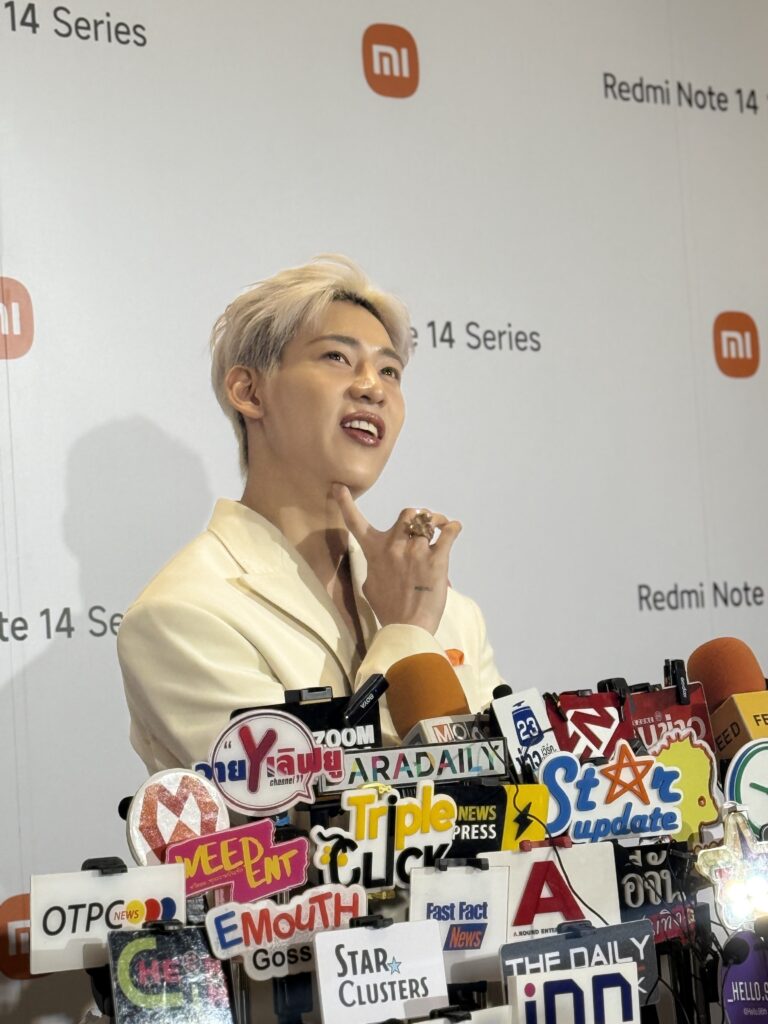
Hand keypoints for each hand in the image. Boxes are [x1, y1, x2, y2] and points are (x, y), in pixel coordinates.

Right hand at [332, 484, 461, 634]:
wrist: (406, 627)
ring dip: (436, 521)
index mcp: (374, 552)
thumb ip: (374, 567)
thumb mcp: (370, 586)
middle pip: (408, 513)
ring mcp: (416, 551)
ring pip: (427, 520)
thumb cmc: (387, 609)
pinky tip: (454, 529)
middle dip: (417, 517)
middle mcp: (394, 546)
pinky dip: (453, 528)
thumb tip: (379, 562)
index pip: (355, 522)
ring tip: (440, 527)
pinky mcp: (437, 560)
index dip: (345, 503)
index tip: (339, 487)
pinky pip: (448, 533)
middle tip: (424, 526)